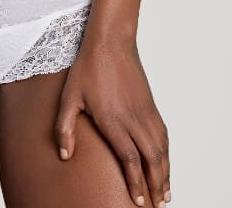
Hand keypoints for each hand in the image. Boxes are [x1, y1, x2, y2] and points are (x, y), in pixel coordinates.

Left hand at [54, 36, 170, 207]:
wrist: (110, 41)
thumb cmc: (87, 68)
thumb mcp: (69, 97)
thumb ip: (64, 127)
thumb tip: (64, 155)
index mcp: (114, 120)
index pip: (131, 160)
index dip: (137, 184)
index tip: (139, 202)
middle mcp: (134, 119)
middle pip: (152, 160)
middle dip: (156, 186)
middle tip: (157, 206)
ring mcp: (145, 112)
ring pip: (161, 149)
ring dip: (165, 173)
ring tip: (165, 194)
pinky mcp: (150, 105)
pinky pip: (163, 135)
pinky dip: (167, 154)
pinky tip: (165, 163)